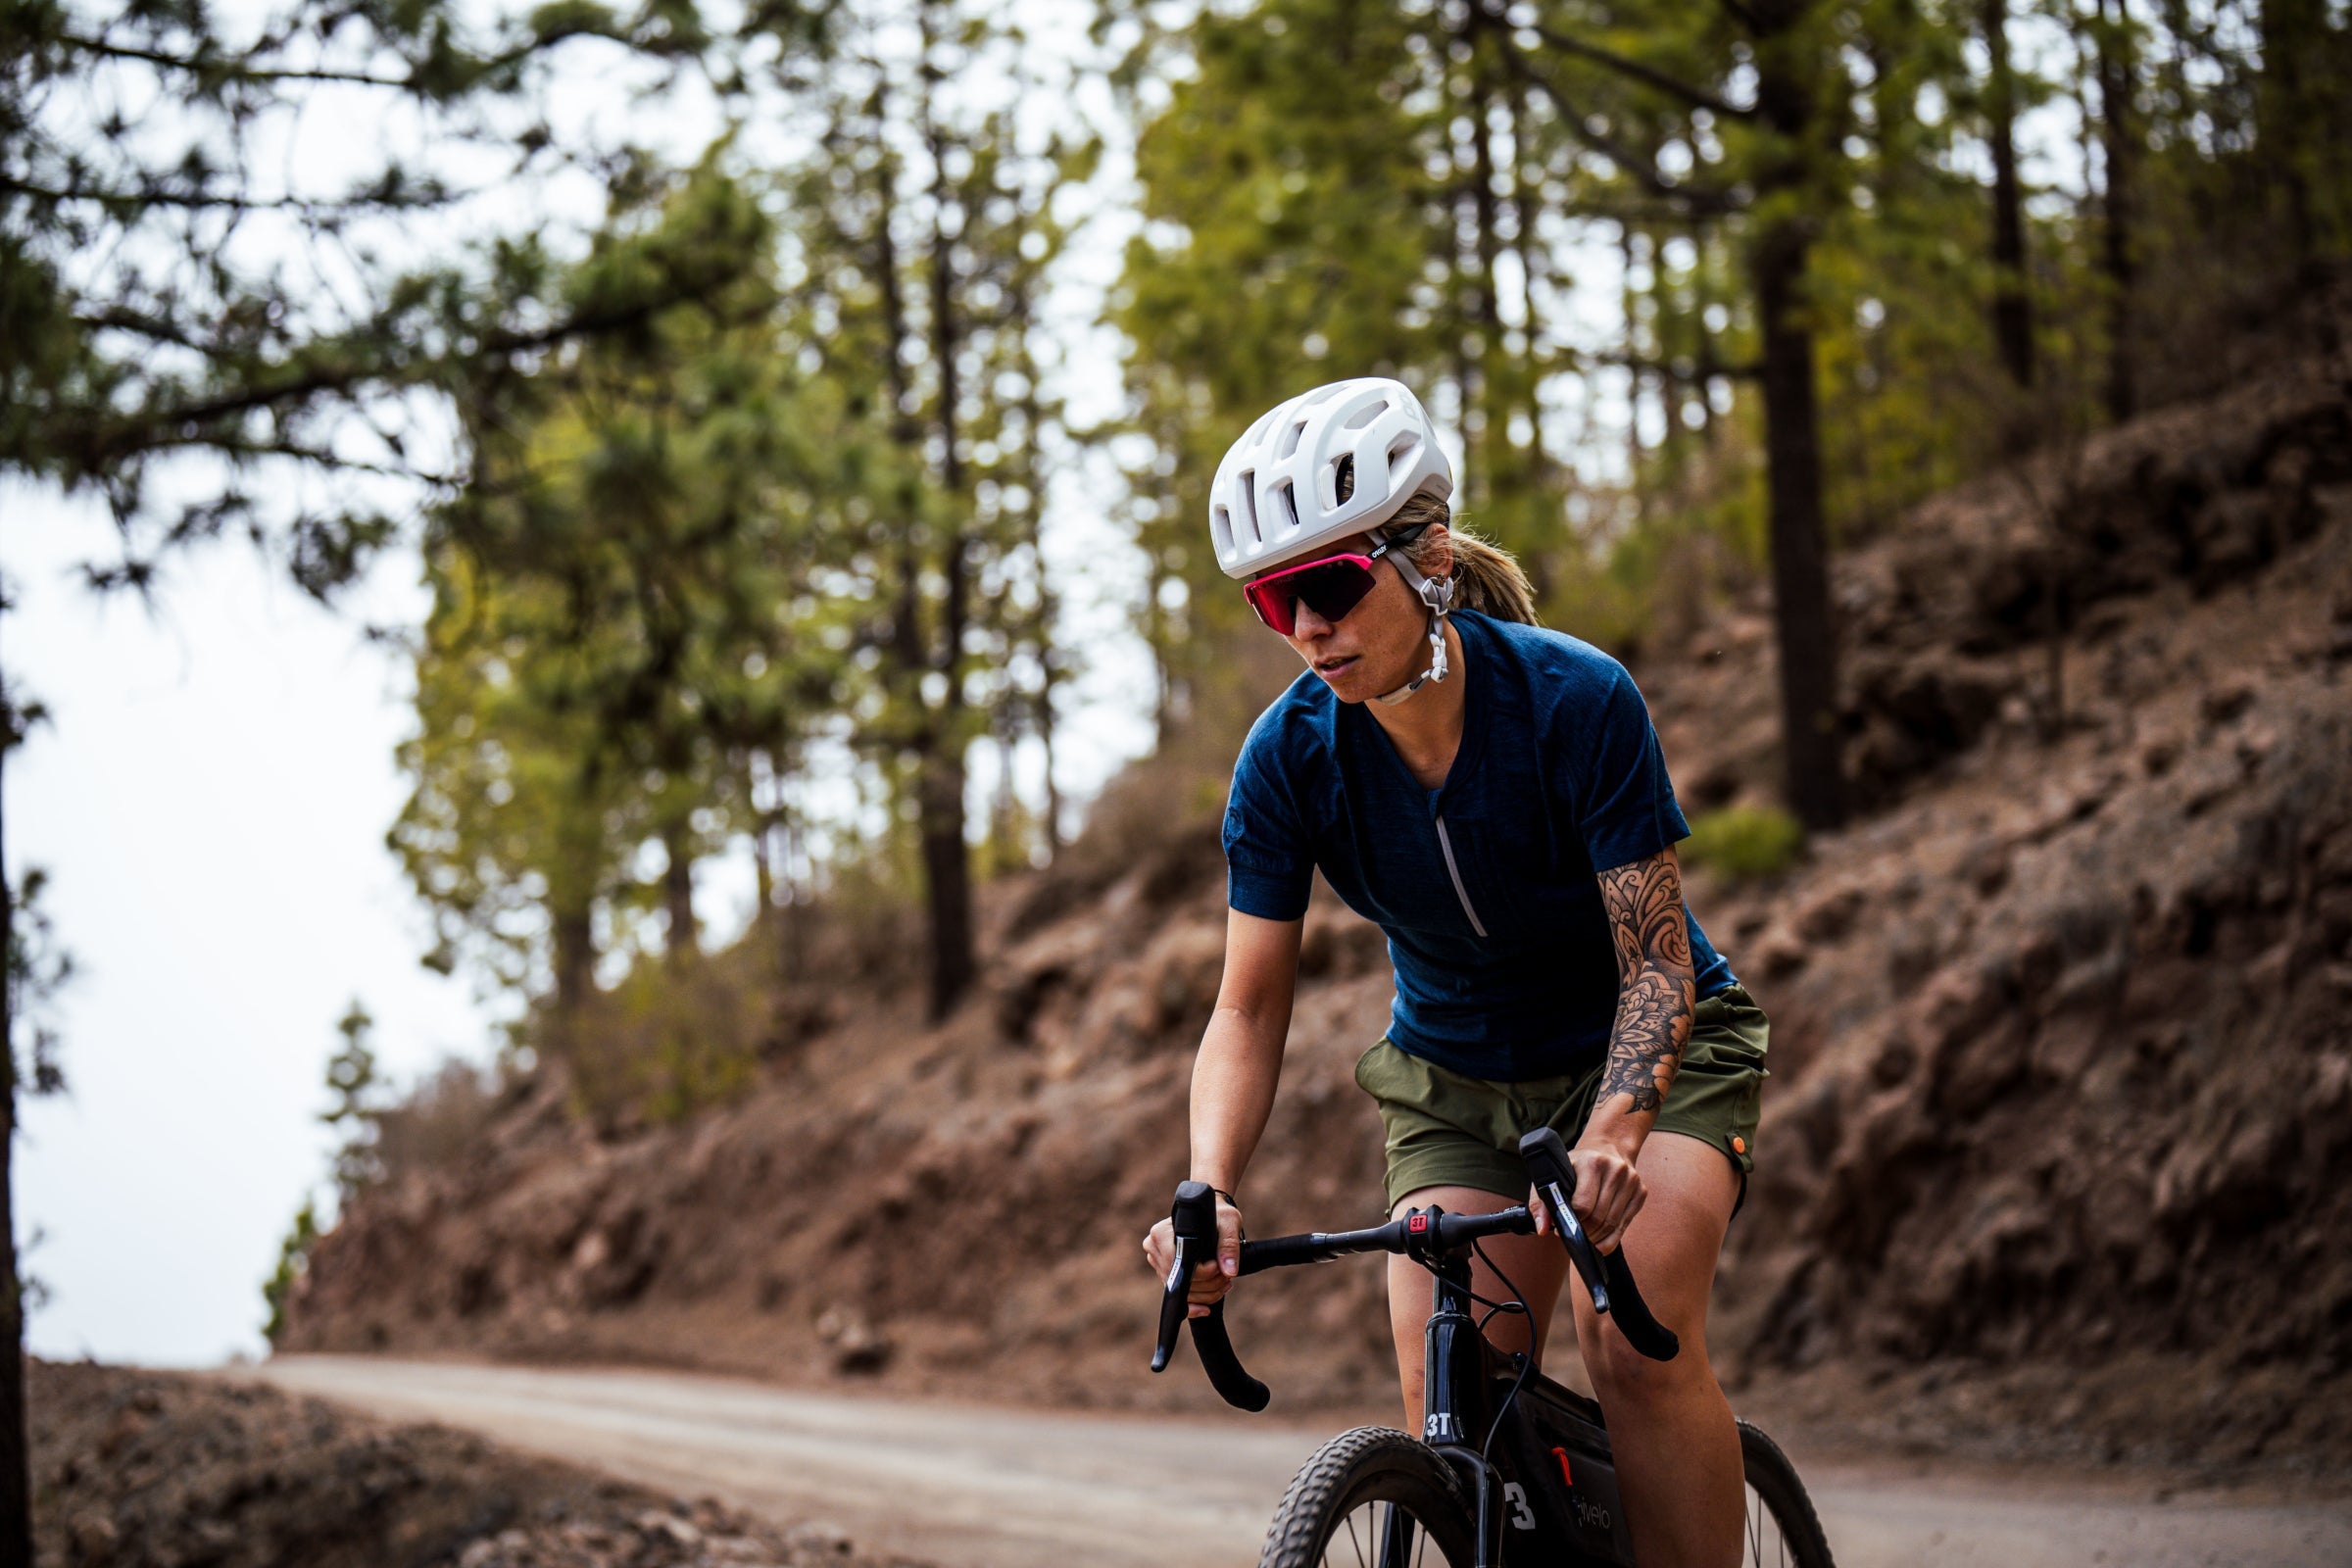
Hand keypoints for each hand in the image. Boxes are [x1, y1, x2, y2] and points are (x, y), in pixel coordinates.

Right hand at [1141, 1192, 1242, 1317]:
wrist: (1211, 1215)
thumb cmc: (1218, 1215)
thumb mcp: (1228, 1222)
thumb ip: (1229, 1245)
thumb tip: (1229, 1271)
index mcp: (1161, 1233)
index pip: (1178, 1264)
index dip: (1202, 1272)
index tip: (1218, 1267)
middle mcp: (1155, 1249)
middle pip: (1180, 1281)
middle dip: (1208, 1285)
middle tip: (1227, 1277)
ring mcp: (1158, 1264)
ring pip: (1182, 1292)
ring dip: (1206, 1294)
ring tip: (1224, 1283)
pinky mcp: (1165, 1275)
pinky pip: (1178, 1298)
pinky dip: (1195, 1304)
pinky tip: (1206, 1307)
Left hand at [1541, 1135, 1641, 1252]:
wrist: (1608, 1146)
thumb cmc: (1578, 1164)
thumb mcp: (1556, 1174)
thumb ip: (1542, 1202)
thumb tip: (1542, 1229)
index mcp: (1592, 1162)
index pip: (1582, 1205)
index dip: (1571, 1221)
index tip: (1562, 1228)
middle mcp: (1615, 1170)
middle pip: (1598, 1217)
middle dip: (1584, 1233)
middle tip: (1573, 1236)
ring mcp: (1631, 1181)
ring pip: (1612, 1224)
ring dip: (1597, 1238)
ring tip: (1584, 1238)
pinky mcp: (1641, 1192)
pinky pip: (1625, 1225)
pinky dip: (1611, 1238)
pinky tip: (1599, 1241)